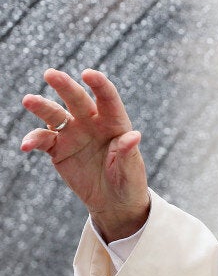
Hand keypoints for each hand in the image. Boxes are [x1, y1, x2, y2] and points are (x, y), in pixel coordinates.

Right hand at [21, 68, 149, 242]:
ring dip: (42, 107)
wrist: (114, 201)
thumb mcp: (131, 170)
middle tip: (50, 74)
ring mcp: (73, 134)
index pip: (108, 99)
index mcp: (115, 123)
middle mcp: (92, 123)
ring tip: (29, 100)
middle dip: (65, 86)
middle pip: (77, 100)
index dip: (99, 85)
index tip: (89, 74)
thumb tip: (133, 136)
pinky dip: (33, 140)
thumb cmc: (128, 181)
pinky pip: (43, 140)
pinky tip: (26, 145)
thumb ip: (128, 152)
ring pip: (55, 115)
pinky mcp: (58, 150)